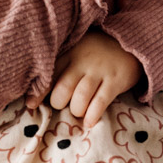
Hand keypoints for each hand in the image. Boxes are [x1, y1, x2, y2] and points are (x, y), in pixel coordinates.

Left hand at [27, 31, 141, 127]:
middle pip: (63, 89)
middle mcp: (83, 61)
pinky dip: (92, 115)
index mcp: (70, 52)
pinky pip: (101, 102)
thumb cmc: (97, 50)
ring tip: (78, 112)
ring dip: (76, 110)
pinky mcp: (115, 81)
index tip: (31, 104)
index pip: (49, 73)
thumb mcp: (78, 49)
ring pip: (81, 98)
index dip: (39, 92)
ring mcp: (100, 71)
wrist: (131, 41)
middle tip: (63, 106)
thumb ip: (61, 64)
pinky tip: (89, 122)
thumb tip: (37, 91)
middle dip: (59, 104)